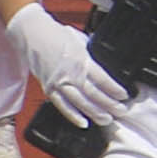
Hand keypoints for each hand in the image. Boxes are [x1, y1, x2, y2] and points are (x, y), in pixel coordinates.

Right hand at [5, 8, 129, 127]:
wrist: (33, 34)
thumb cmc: (58, 35)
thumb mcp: (81, 41)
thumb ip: (92, 56)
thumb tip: (105, 66)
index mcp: (81, 59)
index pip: (101, 78)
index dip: (114, 89)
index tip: (124, 96)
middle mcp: (70, 72)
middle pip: (92, 92)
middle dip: (108, 104)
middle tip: (120, 111)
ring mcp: (58, 82)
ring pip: (79, 102)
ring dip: (94, 112)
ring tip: (107, 120)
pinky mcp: (48, 88)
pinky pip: (62, 105)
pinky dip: (73, 115)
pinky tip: (83, 123)